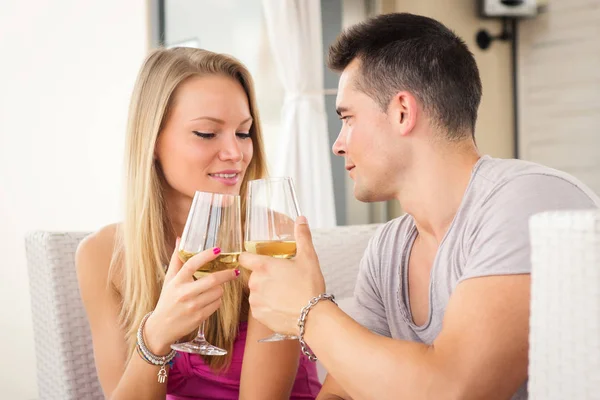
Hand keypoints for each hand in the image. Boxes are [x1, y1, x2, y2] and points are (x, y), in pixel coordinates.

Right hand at [144, 241, 238, 353]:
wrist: (161, 328)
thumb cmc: (167, 300)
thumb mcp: (169, 280)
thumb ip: (176, 260)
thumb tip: (180, 240)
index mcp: (177, 281)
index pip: (192, 264)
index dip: (206, 255)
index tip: (218, 249)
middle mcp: (184, 293)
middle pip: (212, 280)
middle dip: (227, 274)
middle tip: (235, 270)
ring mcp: (192, 306)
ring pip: (218, 292)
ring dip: (220, 288)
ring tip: (215, 288)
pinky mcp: (199, 317)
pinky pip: (217, 304)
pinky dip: (217, 300)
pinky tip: (210, 299)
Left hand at [239, 216, 325, 334]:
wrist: (313, 317)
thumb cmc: (310, 287)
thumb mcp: (308, 258)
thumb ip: (302, 236)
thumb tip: (301, 219)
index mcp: (263, 266)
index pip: (244, 257)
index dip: (250, 257)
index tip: (258, 260)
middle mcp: (255, 283)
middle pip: (254, 275)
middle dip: (266, 277)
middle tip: (283, 280)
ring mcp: (255, 300)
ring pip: (256, 292)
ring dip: (266, 292)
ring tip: (285, 294)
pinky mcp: (258, 315)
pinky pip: (259, 307)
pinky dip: (268, 307)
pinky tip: (282, 306)